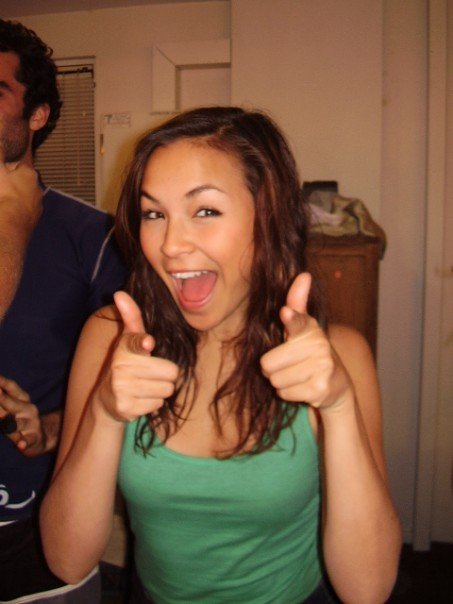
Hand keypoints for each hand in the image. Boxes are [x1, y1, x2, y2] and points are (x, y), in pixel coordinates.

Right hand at [0, 146, 41, 215]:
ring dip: (18, 197)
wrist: (11, 225)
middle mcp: (37, 188)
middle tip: (4, 185)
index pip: (22, 164)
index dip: (11, 166)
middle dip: (15, 182)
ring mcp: (37, 205)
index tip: (4, 169)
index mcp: (29, 174)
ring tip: (6, 200)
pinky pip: (26, 210)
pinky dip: (19, 210)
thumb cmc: (4, 193)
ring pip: (26, 197)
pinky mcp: (34, 219)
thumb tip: (1, 139)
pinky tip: (10, 212)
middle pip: (25, 182)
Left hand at [0, 375, 48, 455]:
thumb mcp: (12, 408)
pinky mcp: (34, 440)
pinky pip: (28, 441)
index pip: (12, 388)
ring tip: (6, 424)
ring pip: (19, 424)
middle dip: (2, 398)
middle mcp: (28, 410)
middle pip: (12, 404)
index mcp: (22, 400)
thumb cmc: (20, 420)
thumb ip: (2, 400)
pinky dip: (24, 443)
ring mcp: (32, 425)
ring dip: (11, 423)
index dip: (2, 382)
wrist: (42, 437)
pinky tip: (20, 444)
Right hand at [95, 291, 178, 422]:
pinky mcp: (126, 408)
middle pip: (171, 372)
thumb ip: (131, 317)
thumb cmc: (127, 364)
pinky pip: (158, 405)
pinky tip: (139, 400)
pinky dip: (152, 404)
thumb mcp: (129, 340)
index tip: (148, 343)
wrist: (107, 400)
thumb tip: (119, 293)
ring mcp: (121, 389)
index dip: (143, 343)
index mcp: (123, 348)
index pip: (136, 342)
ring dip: (160, 390)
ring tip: (144, 387)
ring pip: (166, 390)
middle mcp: (119, 367)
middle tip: (151, 375)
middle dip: (165, 375)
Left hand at [260, 273, 352, 410]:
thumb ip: (298, 302)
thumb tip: (304, 275)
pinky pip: (284, 393)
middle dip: (272, 369)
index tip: (285, 313)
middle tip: (288, 366)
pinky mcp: (320, 389)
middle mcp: (319, 346)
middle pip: (268, 363)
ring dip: (282, 382)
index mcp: (310, 329)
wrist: (336, 385)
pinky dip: (290, 393)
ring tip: (297, 376)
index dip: (291, 318)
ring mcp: (321, 368)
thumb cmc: (310, 353)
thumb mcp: (303, 328)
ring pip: (275, 380)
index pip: (298, 321)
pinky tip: (304, 387)